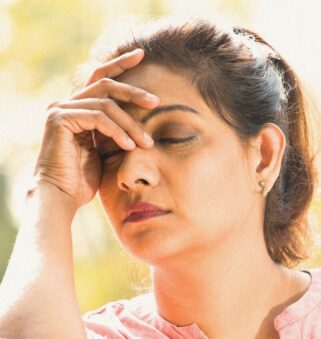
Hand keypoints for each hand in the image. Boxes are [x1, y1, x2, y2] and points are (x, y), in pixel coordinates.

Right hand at [32, 48, 157, 209]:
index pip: (101, 79)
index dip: (121, 63)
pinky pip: (98, 117)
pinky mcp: (59, 119)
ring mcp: (61, 109)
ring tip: (147, 142)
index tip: (142, 54)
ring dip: (131, 124)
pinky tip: (129, 146)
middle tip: (155, 102)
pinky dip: (118, 131)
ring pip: (106, 104)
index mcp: (79, 108)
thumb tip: (144, 118)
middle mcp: (67, 104)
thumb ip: (118, 129)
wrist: (63, 197)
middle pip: (106, 84)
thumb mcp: (108, 149)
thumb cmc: (85, 179)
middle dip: (133, 91)